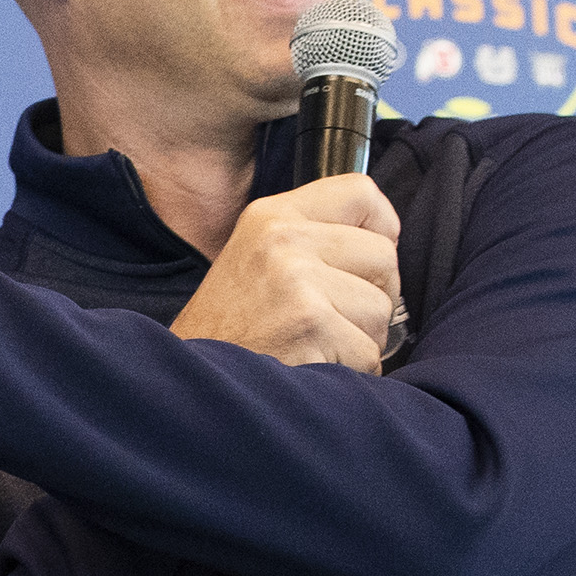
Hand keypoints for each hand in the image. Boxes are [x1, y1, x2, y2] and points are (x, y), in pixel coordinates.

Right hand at [170, 174, 400, 369]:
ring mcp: (297, 283)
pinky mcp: (310, 327)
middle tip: (333, 319)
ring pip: (382, 310)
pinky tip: (311, 369)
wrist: (190, 382)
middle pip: (384, 256)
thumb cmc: (229, 328)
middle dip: (373, 296)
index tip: (366, 261)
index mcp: (272, 216)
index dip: (382, 228)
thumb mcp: (256, 257)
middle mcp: (284, 240)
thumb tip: (385, 237)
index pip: (362, 193)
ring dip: (360, 340)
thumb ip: (312, 237)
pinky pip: (369, 355)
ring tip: (314, 346)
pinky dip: (350, 373)